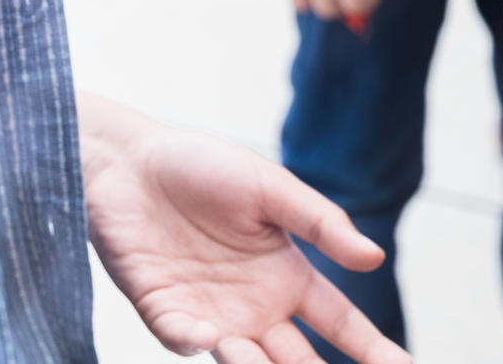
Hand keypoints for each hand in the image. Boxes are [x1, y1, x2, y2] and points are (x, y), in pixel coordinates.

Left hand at [82, 95, 410, 363]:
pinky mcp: (163, 311)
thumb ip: (320, 222)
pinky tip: (210, 337)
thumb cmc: (203, 165)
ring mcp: (209, 315)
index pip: (342, 324)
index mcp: (288, 277)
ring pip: (245, 362)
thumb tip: (374, 258)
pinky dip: (195, 342)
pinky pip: (182, 339)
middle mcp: (254, 307)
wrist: (128, 160)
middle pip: (298, 360)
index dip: (374, 350)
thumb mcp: (270, 187)